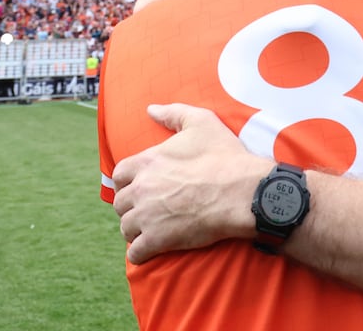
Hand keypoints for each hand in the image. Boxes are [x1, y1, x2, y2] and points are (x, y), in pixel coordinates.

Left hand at [112, 103, 272, 263]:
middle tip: (148, 209)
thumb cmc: (224, 157)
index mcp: (147, 161)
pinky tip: (150, 250)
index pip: (119, 174)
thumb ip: (173, 113)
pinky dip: (141, 253)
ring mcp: (147, 216)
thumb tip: (151, 109)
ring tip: (150, 230)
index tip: (140, 186)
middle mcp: (141, 189)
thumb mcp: (202, 122)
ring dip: (136, 230)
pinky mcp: (158, 240)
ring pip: (126, 228)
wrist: (242, 192)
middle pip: (120, 203)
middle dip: (132, 207)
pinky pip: (136, 253)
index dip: (128, 181)